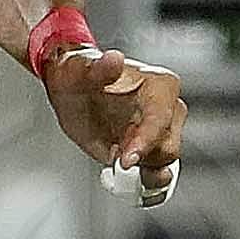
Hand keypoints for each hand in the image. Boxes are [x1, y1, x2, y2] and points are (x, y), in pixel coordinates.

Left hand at [46, 48, 186, 193]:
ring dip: (140, 167)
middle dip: (142, 157)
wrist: (71, 89)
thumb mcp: (78, 71)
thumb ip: (99, 69)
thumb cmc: (78, 76)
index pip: (161, 118)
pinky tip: (127, 176)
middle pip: (168, 145)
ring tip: (115, 154)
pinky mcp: (151, 149)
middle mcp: (167, 108)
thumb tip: (114, 59)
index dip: (146, 141)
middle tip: (115, 156)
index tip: (126, 159)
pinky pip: (158, 172)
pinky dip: (144, 179)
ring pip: (164, 161)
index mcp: (159, 85)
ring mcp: (161, 130)